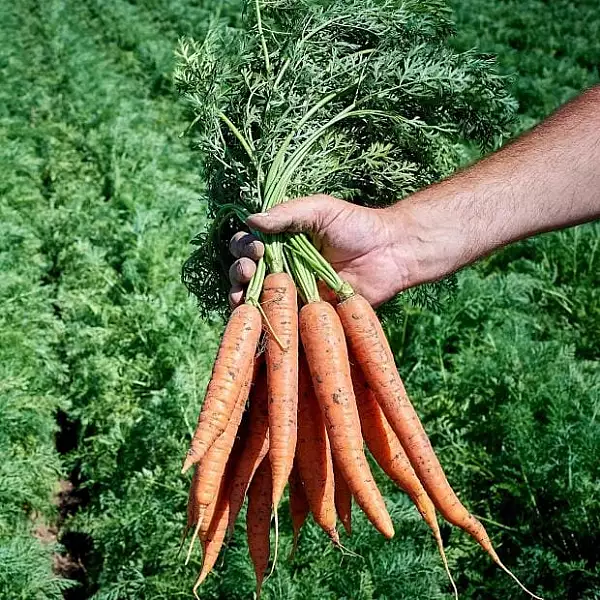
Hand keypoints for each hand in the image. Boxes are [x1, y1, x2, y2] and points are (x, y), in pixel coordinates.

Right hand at [228, 195, 425, 306]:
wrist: (390, 254)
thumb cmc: (356, 226)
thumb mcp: (320, 210)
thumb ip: (287, 214)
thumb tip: (251, 220)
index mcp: (281, 242)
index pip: (248, 245)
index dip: (243, 247)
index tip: (256, 248)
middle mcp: (282, 267)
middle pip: (244, 273)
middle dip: (239, 271)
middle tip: (249, 269)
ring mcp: (292, 293)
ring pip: (255, 299)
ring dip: (240, 297)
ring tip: (242, 295)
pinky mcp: (305, 315)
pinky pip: (279, 320)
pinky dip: (262, 322)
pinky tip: (254, 318)